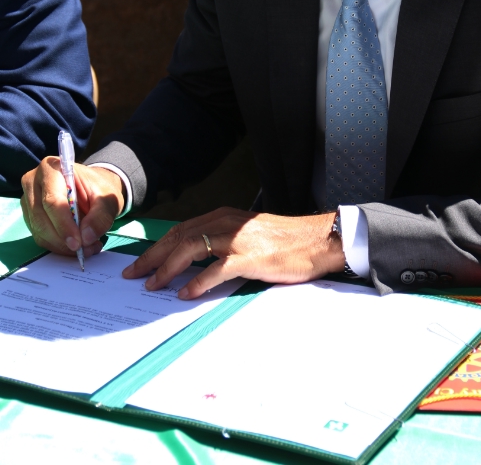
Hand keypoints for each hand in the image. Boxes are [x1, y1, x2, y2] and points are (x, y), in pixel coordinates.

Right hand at [21, 158, 124, 256]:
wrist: (92, 188)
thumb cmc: (98, 188)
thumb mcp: (107, 198)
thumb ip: (100, 216)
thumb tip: (86, 238)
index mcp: (52, 168)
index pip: (52, 200)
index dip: (64, 224)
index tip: (78, 242)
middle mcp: (34, 182)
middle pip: (41, 218)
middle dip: (63, 239)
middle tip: (85, 250)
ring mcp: (29, 200)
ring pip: (39, 231)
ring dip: (62, 246)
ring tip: (86, 248)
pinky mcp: (30, 216)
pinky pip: (40, 237)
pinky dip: (58, 246)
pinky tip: (76, 245)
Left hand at [122, 207, 343, 298]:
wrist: (316, 240)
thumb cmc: (284, 240)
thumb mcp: (248, 234)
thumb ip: (222, 241)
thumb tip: (195, 261)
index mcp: (223, 217)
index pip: (181, 230)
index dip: (158, 246)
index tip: (140, 262)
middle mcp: (226, 223)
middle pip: (179, 237)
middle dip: (153, 257)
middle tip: (134, 275)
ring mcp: (237, 239)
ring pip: (191, 249)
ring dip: (167, 268)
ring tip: (153, 285)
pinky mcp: (249, 257)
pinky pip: (215, 270)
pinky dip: (197, 282)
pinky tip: (186, 294)